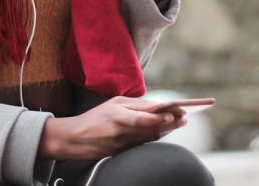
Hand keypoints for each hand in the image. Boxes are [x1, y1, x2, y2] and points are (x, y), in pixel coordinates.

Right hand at [37, 96, 187, 160]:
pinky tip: (165, 131)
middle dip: (170, 124)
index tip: (176, 113)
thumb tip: (158, 106)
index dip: (161, 117)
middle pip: (150, 129)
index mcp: (116, 115)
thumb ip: (136, 104)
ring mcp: (121, 144)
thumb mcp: (114, 104)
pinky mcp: (121, 154)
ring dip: (166, 131)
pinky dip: (155, 137)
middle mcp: (120, 131)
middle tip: (185, 118)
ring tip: (180, 123)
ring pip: (149, 138)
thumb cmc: (96, 117)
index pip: (142, 117)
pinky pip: (143, 144)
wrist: (73, 139)